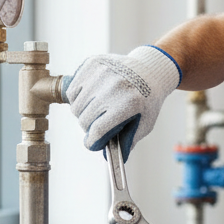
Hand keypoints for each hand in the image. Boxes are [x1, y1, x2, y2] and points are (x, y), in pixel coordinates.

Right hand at [62, 45, 180, 154]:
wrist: (150, 69)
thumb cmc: (147, 100)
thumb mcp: (144, 123)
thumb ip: (128, 141)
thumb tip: (112, 160)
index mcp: (128, 104)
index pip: (98, 130)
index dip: (93, 142)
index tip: (93, 143)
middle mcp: (114, 87)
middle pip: (84, 119)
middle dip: (89, 127)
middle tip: (98, 124)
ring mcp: (102, 73)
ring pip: (75, 106)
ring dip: (82, 113)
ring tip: (96, 110)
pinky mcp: (92, 64)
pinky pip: (73, 90)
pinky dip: (77, 97)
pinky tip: (91, 97)